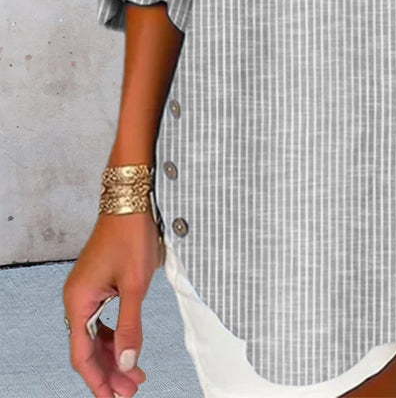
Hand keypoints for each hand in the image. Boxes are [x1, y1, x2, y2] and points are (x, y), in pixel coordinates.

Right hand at [63, 211, 164, 396]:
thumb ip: (131, 326)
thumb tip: (129, 362)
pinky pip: (100, 319)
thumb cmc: (132, 236)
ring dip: (113, 355)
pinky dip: (114, 335)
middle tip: (131, 389)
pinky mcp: (97, 283)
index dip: (99, 380)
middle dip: (109, 372)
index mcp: (78, 301)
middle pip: (87, 348)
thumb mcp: (135, 285)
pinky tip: (128, 346)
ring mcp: (86, 291)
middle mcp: (76, 298)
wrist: (131, 201)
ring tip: (135, 374)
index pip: (82, 355)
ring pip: (95, 335)